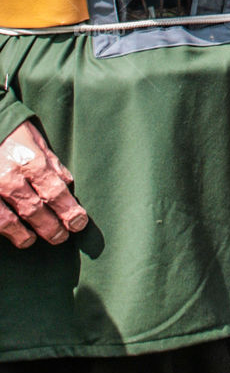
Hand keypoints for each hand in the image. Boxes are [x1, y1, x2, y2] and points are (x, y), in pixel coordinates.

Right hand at [0, 120, 88, 248]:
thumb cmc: (13, 133)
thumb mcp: (37, 141)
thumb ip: (52, 164)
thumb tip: (67, 185)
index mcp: (30, 161)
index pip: (55, 192)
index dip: (69, 211)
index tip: (79, 223)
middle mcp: (11, 177)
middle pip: (35, 211)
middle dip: (52, 228)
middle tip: (62, 237)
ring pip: (10, 222)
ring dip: (25, 236)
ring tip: (35, 240)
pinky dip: (4, 230)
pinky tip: (12, 233)